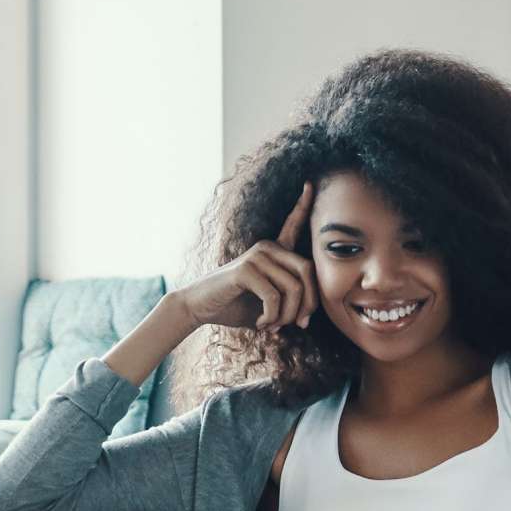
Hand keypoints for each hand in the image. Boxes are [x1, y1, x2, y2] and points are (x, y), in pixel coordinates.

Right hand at [168, 183, 317, 331]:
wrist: (200, 308)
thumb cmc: (236, 306)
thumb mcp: (268, 306)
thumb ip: (289, 306)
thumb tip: (306, 320)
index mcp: (273, 251)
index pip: (292, 225)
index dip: (303, 205)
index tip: (309, 183)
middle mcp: (267, 248)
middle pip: (308, 271)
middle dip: (308, 305)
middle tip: (296, 325)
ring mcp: (256, 256)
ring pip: (294, 288)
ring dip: (287, 316)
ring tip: (273, 326)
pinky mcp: (246, 269)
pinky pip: (274, 297)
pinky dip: (271, 317)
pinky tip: (260, 322)